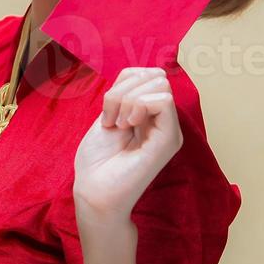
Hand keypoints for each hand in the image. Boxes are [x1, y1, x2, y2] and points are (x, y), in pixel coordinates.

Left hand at [72, 67, 182, 221]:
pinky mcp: (169, 140)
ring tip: (117, 125)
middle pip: (156, 75)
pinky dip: (137, 106)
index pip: (149, 74)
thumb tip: (138, 72)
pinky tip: (126, 127)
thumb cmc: (97, 162)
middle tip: (112, 119)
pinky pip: (163, 100)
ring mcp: (169, 131)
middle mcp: (165, 122)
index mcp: (151, 115)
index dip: (125, 82)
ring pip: (159, 84)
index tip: (109, 111)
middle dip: (124, 89)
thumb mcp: (108, 115)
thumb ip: (124, 94)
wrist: (94, 192)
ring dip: (126, 99)